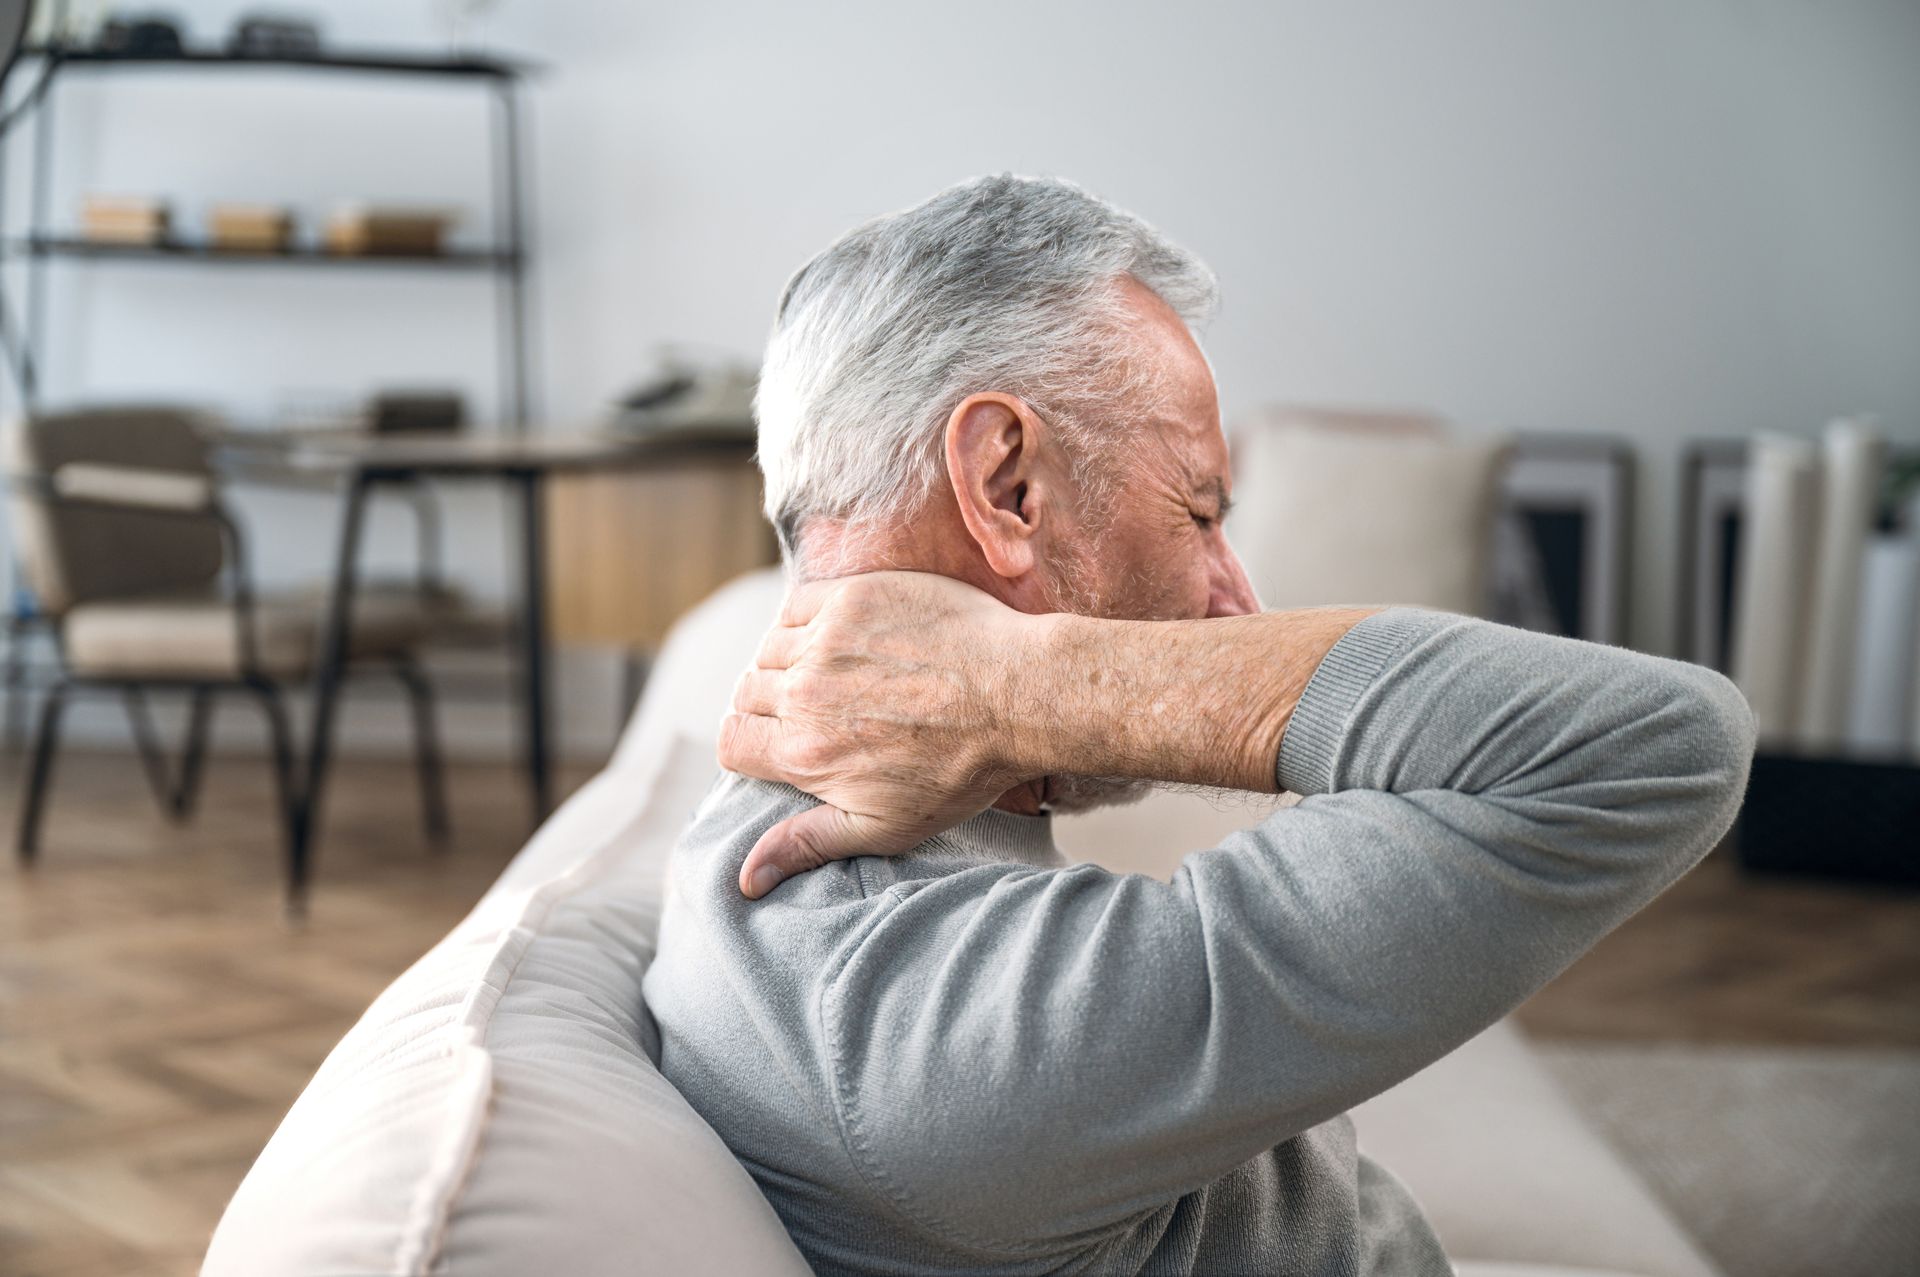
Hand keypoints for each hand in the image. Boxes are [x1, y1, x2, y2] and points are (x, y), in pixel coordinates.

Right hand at [720, 572, 1047, 897]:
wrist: (1019, 696)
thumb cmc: (959, 769)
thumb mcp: (883, 826)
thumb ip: (806, 844)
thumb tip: (744, 881)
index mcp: (804, 753)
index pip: (732, 743)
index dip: (750, 748)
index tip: (779, 745)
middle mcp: (805, 693)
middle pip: (746, 693)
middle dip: (770, 706)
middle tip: (819, 712)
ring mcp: (828, 639)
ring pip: (768, 648)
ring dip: (786, 662)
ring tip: (833, 676)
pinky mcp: (853, 597)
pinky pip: (797, 606)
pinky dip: (805, 621)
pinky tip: (839, 638)